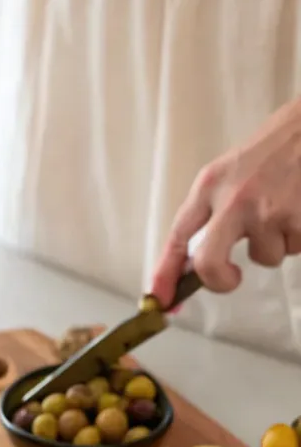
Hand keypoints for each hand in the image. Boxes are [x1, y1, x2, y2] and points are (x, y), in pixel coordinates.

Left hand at [152, 97, 300, 303]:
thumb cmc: (278, 147)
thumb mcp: (231, 170)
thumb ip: (213, 209)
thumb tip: (197, 258)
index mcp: (210, 185)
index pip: (178, 236)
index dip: (165, 272)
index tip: (160, 299)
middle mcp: (233, 200)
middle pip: (208, 263)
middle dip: (218, 281)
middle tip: (231, 278)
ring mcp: (267, 211)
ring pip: (265, 256)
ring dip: (277, 242)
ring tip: (287, 207)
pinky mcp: (299, 220)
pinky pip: (295, 247)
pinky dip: (300, 234)